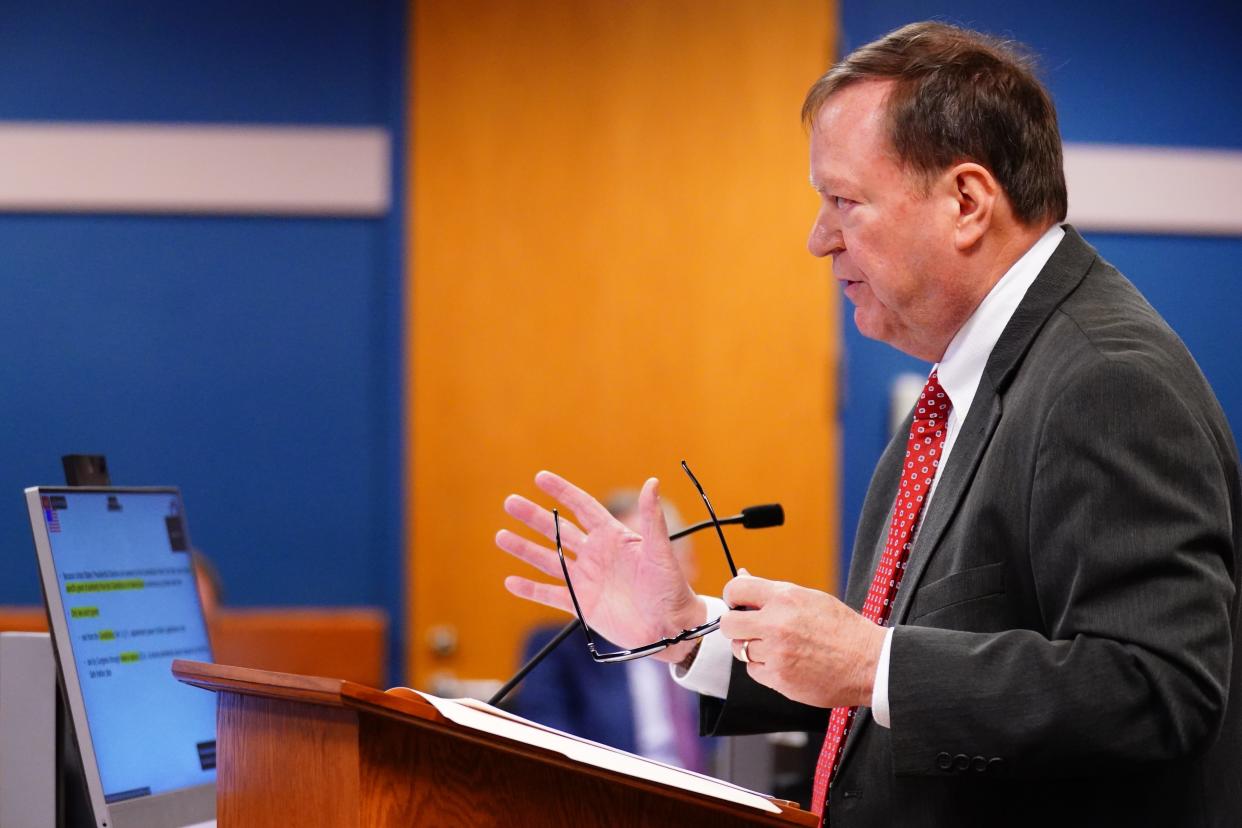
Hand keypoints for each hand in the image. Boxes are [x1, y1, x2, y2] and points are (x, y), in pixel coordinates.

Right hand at [496, 472, 705, 662]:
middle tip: (510, 502)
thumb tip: (652, 482)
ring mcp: (587, 580)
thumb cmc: (672, 587)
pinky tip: (511, 581)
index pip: (582, 507)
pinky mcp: (582, 605)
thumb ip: (651, 519)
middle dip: (534, 517)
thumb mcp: (660, 552)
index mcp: (613, 537)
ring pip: (549, 560)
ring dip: (525, 549)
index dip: (562, 492)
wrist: (671, 628)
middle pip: (558, 530)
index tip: (540, 478)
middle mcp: (596, 555)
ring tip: (501, 536)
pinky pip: (551, 594)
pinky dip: (531, 589)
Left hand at [720, 572, 885, 707]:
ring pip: (741, 650)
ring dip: (754, 649)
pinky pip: (754, 671)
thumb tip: (744, 576)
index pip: (735, 589)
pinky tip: (785, 663)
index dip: (732, 596)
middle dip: (735, 626)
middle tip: (748, 628)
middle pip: (728, 624)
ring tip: (779, 647)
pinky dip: (765, 668)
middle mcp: (776, 624)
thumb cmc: (842, 630)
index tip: (737, 604)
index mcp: (784, 598)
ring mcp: (776, 653)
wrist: (869, 662)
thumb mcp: (810, 598)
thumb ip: (773, 591)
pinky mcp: (779, 678)